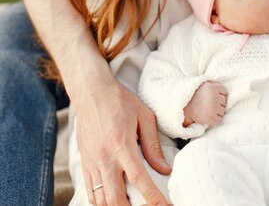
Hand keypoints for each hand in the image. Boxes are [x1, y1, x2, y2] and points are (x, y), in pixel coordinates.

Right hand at [75, 79, 170, 205]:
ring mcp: (92, 163)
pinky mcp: (85, 164)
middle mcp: (105, 158)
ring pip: (102, 201)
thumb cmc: (120, 102)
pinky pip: (91, 193)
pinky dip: (102, 202)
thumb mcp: (144, 117)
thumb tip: (164, 169)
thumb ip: (153, 145)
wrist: (91, 93)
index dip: (152, 198)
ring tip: (132, 204)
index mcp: (122, 145)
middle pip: (116, 199)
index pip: (138, 179)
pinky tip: (115, 199)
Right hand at [183, 81, 227, 126]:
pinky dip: (214, 120)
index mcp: (211, 87)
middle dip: (218, 104)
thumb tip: (225, 89)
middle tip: (208, 105)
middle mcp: (213, 97)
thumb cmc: (193, 96)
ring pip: (222, 111)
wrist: (182, 108)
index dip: (219, 95)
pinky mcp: (210, 117)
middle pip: (224, 102)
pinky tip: (207, 117)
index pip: (224, 91)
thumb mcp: (202, 85)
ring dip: (217, 112)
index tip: (213, 97)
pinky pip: (218, 120)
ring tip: (207, 111)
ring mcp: (212, 108)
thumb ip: (213, 84)